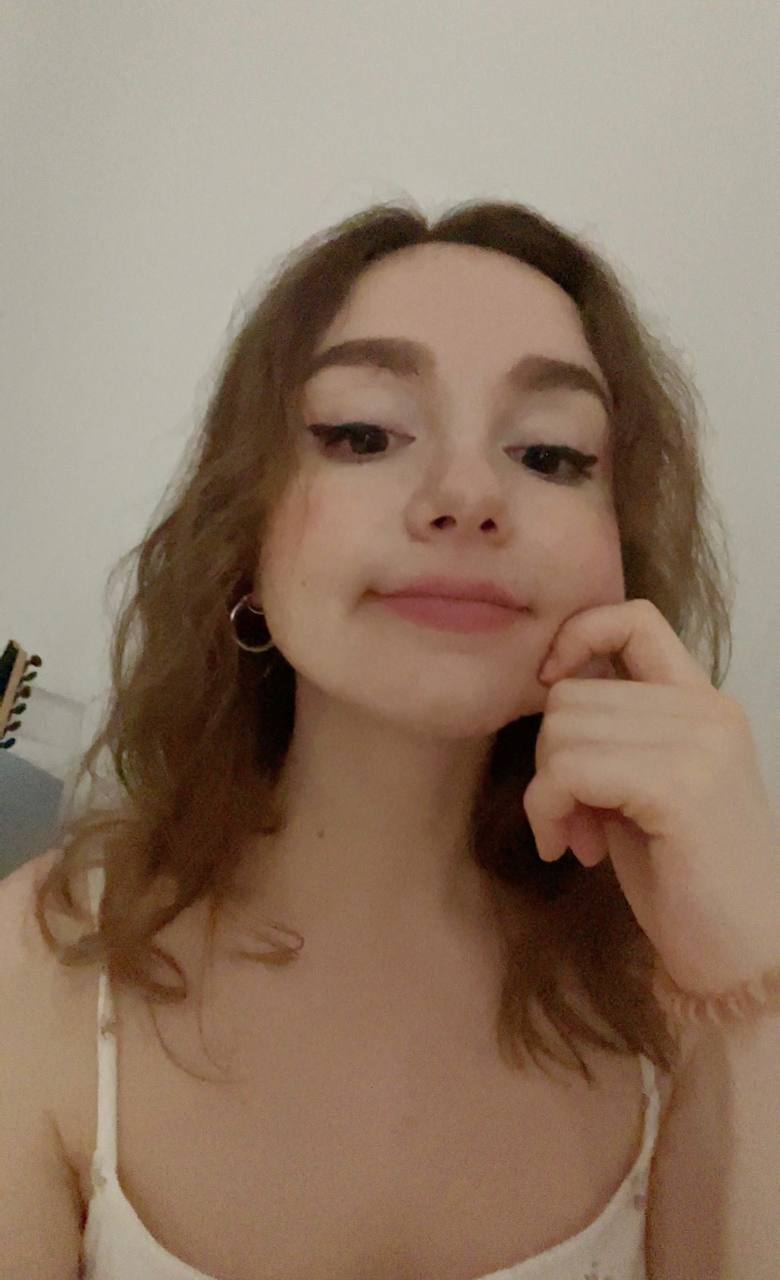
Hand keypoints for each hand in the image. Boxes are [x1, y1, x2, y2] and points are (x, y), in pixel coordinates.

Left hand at [524, 599, 779, 994]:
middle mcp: (707, 710)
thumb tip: (546, 694)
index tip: (550, 689)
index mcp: (703, 702)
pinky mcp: (678, 787)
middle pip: (570, 693)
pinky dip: (549, 812)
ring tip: (580, 838)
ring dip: (547, 793)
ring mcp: (698, 744)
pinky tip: (574, 851)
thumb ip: (612, 733)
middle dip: (550, 760)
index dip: (577, 638)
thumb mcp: (643, 785)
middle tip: (572, 818)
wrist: (742, 956)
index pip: (632, 619)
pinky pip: (567, 771)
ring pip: (560, 730)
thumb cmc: (686, 877)